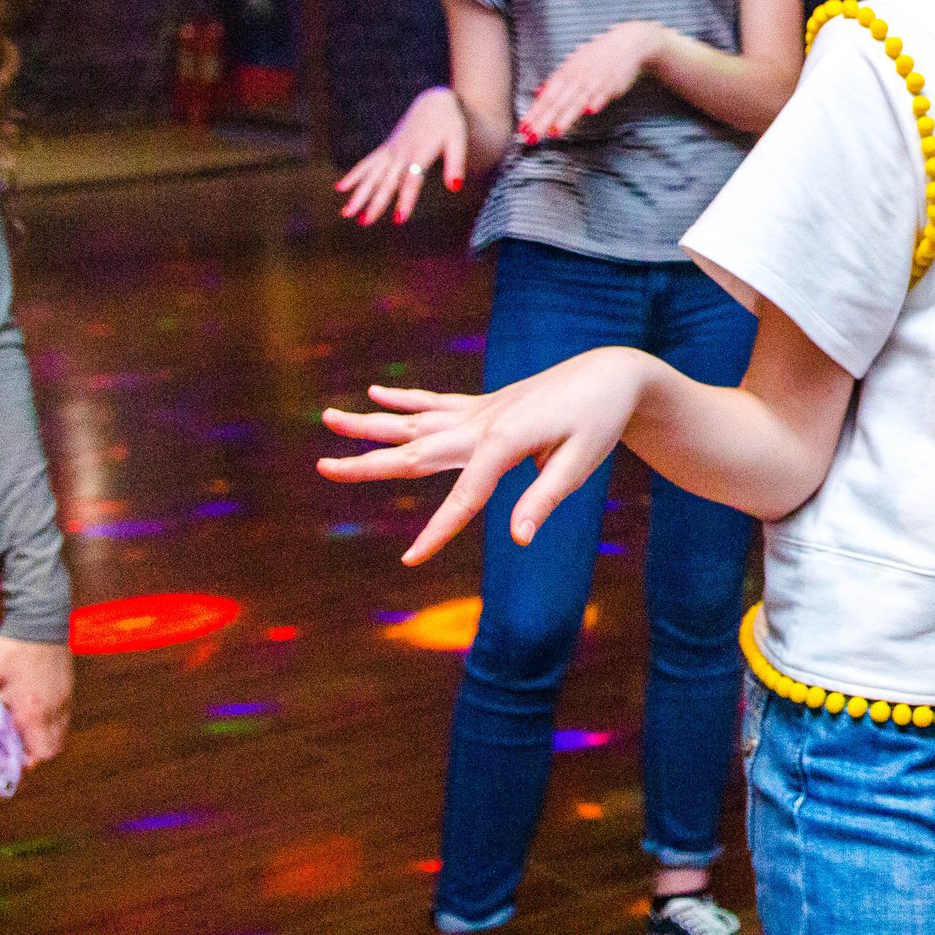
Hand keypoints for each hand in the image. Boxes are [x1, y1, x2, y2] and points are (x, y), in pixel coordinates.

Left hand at [0, 634, 72, 765]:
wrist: (41, 619)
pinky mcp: (69, 687)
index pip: (40, 754)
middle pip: (54, 749)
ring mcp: (65, 698)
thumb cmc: (11, 650)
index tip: (9, 761)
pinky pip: (64, 716)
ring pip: (61, 733)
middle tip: (15, 746)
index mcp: (32, 713)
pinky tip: (33, 708)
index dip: (25, 764)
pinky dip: (51, 723)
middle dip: (35, 754)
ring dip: (44, 738)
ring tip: (22, 728)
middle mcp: (53, 709)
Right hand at [317, 352, 649, 562]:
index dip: (438, 531)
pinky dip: (406, 400)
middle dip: (367, 464)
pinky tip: (376, 394)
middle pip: (415, 450)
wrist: (612, 373)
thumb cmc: (599, 420)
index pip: (464, 496)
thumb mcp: (580, 463)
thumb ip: (544, 499)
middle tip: (322, 468)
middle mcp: (483, 423)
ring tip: (328, 418)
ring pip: (415, 422)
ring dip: (371, 422)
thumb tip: (518, 540)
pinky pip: (437, 403)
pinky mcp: (487, 405)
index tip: (410, 560)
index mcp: (504, 442)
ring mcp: (481, 411)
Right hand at [337, 87, 466, 224]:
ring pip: (371, 176)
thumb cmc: (449, 123)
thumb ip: (456, 164)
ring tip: (346, 213)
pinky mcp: (386, 148)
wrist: (434, 103)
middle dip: (375, 203)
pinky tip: (341, 188)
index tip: (399, 219)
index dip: (405, 200)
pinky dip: (355, 175)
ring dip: (359, 194)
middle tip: (364, 222)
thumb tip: (456, 187)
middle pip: (386, 182)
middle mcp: (401, 154)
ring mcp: (391, 151)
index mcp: (419, 154)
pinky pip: (367, 163)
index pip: (412, 181)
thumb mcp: (458, 141)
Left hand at [522, 22, 670, 142]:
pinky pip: (604, 94)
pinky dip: (597, 102)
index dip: (534, 113)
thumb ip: (557, 80)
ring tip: (555, 131)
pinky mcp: (613, 84)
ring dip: (567, 116)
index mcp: (565, 73)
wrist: (625, 43)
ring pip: (578, 101)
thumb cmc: (597, 55)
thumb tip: (540, 92)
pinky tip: (590, 111)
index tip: (523, 128)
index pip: (546, 97)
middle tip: (532, 136)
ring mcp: (595, 81)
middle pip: (558, 102)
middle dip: (544, 120)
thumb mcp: (574, 63)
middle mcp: (577, 78)